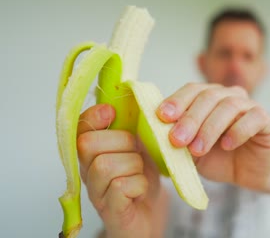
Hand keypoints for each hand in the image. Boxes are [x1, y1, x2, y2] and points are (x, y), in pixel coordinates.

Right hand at [77, 104, 161, 237]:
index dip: (92, 117)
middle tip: (137, 153)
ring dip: (134, 165)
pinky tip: (141, 189)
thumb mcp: (138, 148)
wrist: (150, 216)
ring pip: (106, 165)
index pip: (78, 128)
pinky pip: (121, 187)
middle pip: (89, 144)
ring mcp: (96, 193)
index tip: (111, 112)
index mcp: (92, 154)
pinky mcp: (111, 211)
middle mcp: (87, 173)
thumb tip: (130, 94)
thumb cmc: (141, 179)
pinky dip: (139, 184)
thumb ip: (130, 126)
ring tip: (140, 173)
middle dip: (122, 142)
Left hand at [157, 83, 269, 190]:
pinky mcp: (266, 120)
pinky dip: (238, 130)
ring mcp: (249, 106)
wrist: (247, 174)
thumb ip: (176, 140)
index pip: (192, 89)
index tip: (162, 116)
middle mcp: (229, 96)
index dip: (177, 100)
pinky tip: (227, 145)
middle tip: (177, 140)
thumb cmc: (216, 158)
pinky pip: (254, 118)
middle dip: (190, 118)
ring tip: (198, 148)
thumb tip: (152, 133)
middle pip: (208, 96)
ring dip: (210, 127)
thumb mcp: (190, 151)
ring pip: (229, 106)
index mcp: (208, 97)